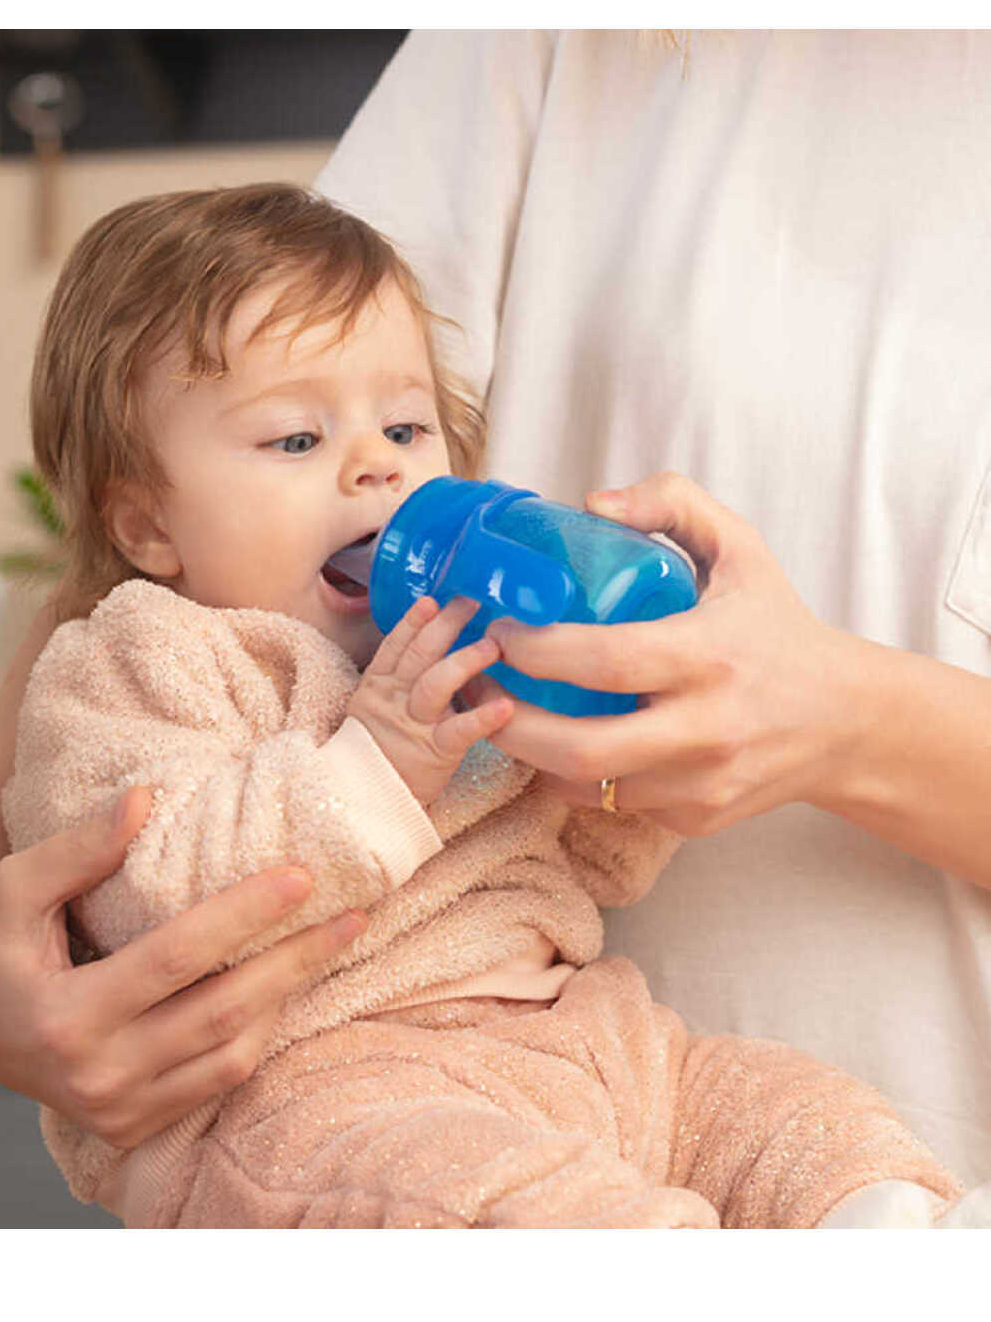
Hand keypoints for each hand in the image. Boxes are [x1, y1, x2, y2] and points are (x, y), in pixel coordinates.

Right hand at [0, 787, 364, 1146]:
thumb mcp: (13, 885)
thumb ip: (78, 847)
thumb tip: (146, 797)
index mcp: (63, 1018)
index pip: (175, 958)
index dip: (243, 914)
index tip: (302, 875)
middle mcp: (95, 1076)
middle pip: (221, 1014)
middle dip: (295, 961)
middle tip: (353, 914)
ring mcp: (117, 1109)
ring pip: (230, 1057)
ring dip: (288, 999)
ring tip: (332, 944)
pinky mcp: (131, 1125)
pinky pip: (215, 1082)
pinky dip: (257, 1034)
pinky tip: (287, 987)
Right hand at [345, 595, 514, 806]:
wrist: (369, 796)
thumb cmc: (383, 748)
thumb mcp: (381, 706)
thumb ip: (405, 677)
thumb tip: (439, 642)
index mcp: (380, 684)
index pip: (396, 645)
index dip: (414, 621)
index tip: (432, 600)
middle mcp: (395, 698)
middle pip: (419, 655)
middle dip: (445, 626)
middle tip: (472, 603)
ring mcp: (414, 724)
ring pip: (436, 685)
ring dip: (464, 661)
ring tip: (492, 646)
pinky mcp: (435, 751)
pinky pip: (459, 731)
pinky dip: (482, 717)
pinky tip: (505, 705)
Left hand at [460, 471, 859, 836]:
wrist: (847, 722)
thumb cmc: (777, 627)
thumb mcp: (740, 548)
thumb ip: (672, 502)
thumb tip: (592, 503)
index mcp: (709, 656)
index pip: (604, 662)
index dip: (536, 651)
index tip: (498, 632)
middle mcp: (705, 730)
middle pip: (581, 749)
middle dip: (507, 723)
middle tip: (474, 686)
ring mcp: (699, 784)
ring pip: (585, 787)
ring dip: (529, 754)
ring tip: (500, 711)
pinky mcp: (695, 819)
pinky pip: (611, 804)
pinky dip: (573, 777)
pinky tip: (557, 742)